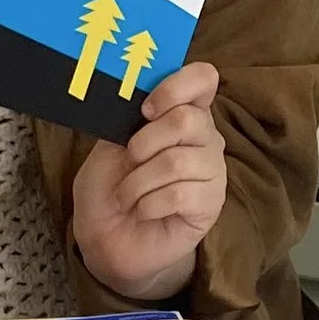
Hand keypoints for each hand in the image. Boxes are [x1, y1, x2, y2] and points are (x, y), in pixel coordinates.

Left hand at [70, 62, 227, 304]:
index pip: (203, 79)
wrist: (107, 240)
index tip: (145, 109)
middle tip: (129, 161)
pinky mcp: (211, 204)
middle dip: (144, 143)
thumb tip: (140, 96)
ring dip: (139, 181)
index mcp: (181, 112)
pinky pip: (181, 195)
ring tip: (129, 195)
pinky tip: (144, 211)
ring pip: (178, 161)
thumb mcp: (108, 146)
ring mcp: (212, 171)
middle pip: (188, 120)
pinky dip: (150, 204)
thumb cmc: (108, 188)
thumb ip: (128, 118)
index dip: (176, 86)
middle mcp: (204, 138)